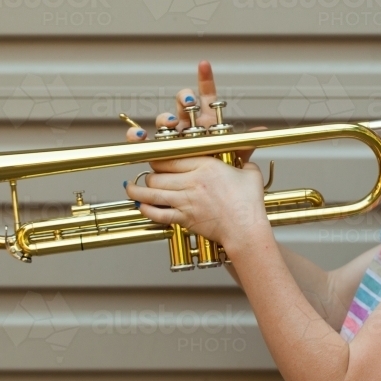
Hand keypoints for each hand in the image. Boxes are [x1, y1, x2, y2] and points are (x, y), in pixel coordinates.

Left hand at [121, 60, 269, 248]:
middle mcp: (192, 182)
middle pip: (158, 174)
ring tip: (130, 188)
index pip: (172, 157)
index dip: (159, 157)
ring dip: (138, 190)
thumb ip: (244, 158)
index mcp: (206, 167)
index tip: (155, 158)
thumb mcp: (249, 174)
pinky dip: (146, 209)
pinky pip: (158, 213)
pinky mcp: (184, 219)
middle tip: (146, 174)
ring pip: (152, 192)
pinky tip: (141, 206)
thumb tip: (248, 150)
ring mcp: (186, 201)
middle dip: (149, 173)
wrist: (245, 230)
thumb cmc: (249, 204)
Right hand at [124, 60, 264, 164]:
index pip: (206, 96)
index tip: (204, 65)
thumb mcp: (231, 154)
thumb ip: (244, 142)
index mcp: (205, 121)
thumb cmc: (215, 167)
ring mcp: (171, 136)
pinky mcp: (157, 150)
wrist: (202, 189)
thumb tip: (262, 131)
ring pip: (164, 118)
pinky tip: (139, 136)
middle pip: (183, 102)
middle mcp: (187, 124)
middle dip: (184, 98)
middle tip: (188, 102)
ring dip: (166, 118)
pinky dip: (138, 136)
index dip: (205, 79)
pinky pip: (144, 140)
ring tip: (171, 124)